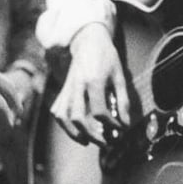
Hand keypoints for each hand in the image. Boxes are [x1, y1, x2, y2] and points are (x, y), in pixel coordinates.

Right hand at [49, 22, 129, 145]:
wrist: (87, 41)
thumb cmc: (106, 57)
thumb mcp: (119, 76)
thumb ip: (122, 100)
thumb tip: (125, 123)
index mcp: (94, 81)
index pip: (99, 111)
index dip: (111, 123)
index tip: (119, 127)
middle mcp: (77, 85)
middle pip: (78, 117)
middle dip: (91, 134)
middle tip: (104, 142)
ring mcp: (67, 88)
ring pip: (63, 116)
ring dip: (73, 133)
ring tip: (86, 141)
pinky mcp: (62, 90)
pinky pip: (57, 110)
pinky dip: (64, 123)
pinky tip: (75, 129)